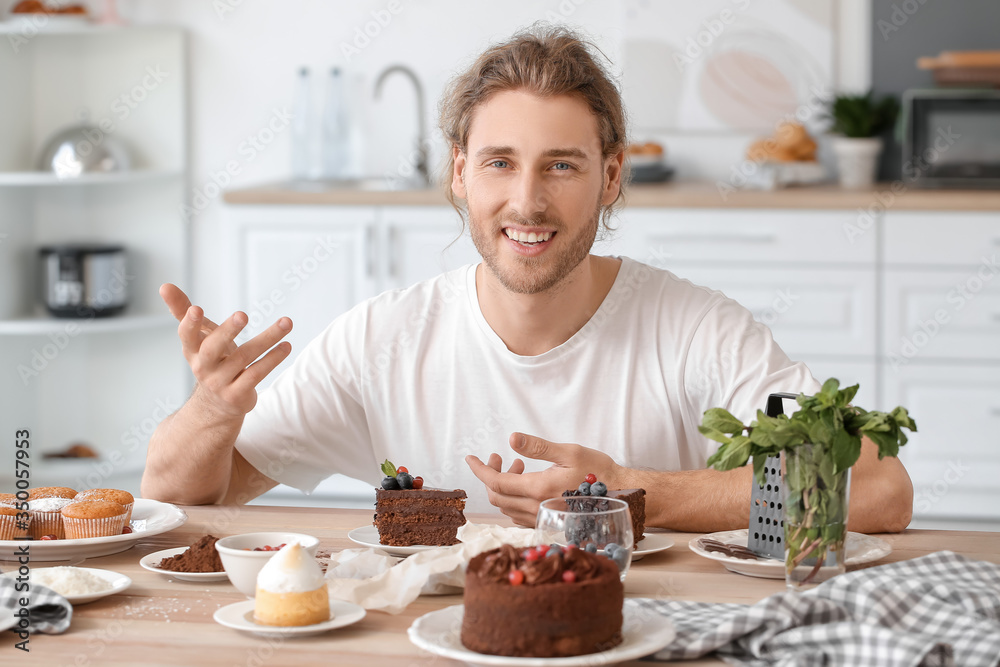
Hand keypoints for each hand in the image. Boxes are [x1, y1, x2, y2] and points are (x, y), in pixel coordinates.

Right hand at [160, 283, 292, 418]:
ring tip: (286, 322)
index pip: (187, 336)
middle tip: (242, 315)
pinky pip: (257, 374)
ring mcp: (221, 382)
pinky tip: (286, 345)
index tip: (195, 309)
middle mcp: (204, 367)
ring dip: (268, 338)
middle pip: (213, 348)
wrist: (216, 405)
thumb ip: (182, 310)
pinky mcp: (239, 394)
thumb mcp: (198, 337)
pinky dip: (273, 359)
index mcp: (193, 351)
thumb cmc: (210, 360)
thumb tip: (163, 285)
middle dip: (227, 331)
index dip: (190, 324)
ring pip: (245, 357)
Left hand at [466, 432, 623, 525]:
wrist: (621, 496)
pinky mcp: (547, 523)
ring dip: (505, 486)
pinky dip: (514, 497)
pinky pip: (518, 515)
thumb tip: (511, 439)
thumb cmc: (599, 472)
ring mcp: (541, 519)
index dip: (480, 469)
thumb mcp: (569, 452)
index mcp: (538, 489)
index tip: (470, 457)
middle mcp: (536, 508)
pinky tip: (527, 483)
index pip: (496, 482)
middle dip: (491, 475)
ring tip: (520, 466)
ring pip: (507, 507)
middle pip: (497, 497)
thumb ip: (538, 447)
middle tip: (500, 457)